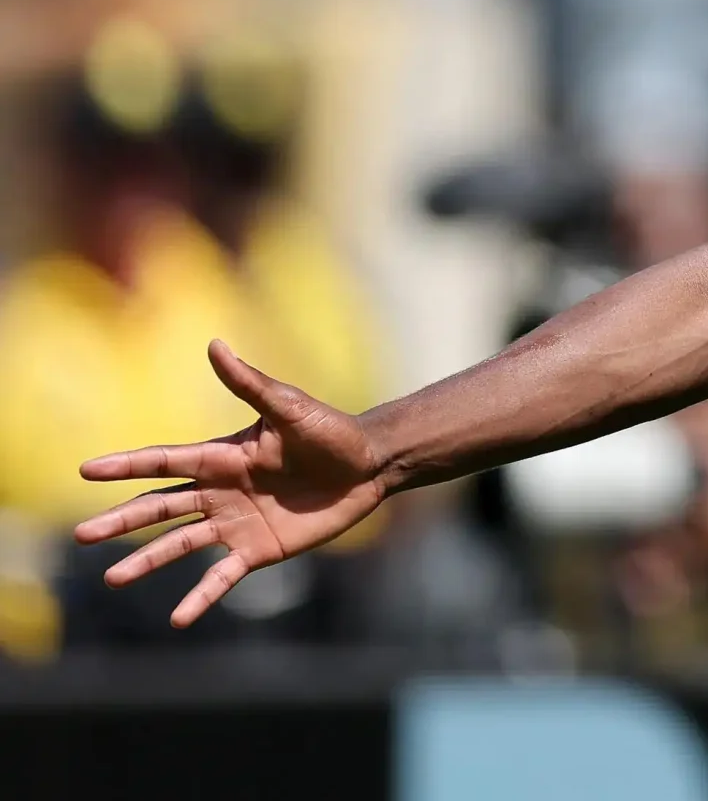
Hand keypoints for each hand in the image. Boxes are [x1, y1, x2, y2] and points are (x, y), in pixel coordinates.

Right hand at [73, 340, 388, 626]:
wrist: (369, 466)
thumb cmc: (330, 431)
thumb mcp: (289, 407)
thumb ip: (249, 384)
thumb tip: (214, 344)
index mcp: (222, 457)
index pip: (164, 462)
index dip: (127, 466)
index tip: (86, 470)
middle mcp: (219, 492)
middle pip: (159, 508)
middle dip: (121, 521)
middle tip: (83, 535)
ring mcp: (235, 524)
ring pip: (180, 544)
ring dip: (147, 561)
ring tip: (112, 579)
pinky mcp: (258, 550)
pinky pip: (222, 577)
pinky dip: (200, 597)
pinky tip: (178, 618)